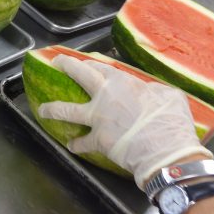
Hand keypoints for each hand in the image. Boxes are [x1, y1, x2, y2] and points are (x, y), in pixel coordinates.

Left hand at [38, 54, 212, 188]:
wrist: (166, 152)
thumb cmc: (171, 121)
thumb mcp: (169, 95)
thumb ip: (154, 90)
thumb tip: (151, 91)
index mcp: (123, 81)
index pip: (101, 66)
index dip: (90, 62)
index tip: (84, 61)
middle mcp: (105, 96)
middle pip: (79, 75)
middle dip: (65, 66)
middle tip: (56, 64)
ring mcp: (98, 118)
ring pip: (67, 110)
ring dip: (53, 108)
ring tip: (43, 109)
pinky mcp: (97, 140)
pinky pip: (82, 142)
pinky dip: (77, 144)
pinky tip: (71, 146)